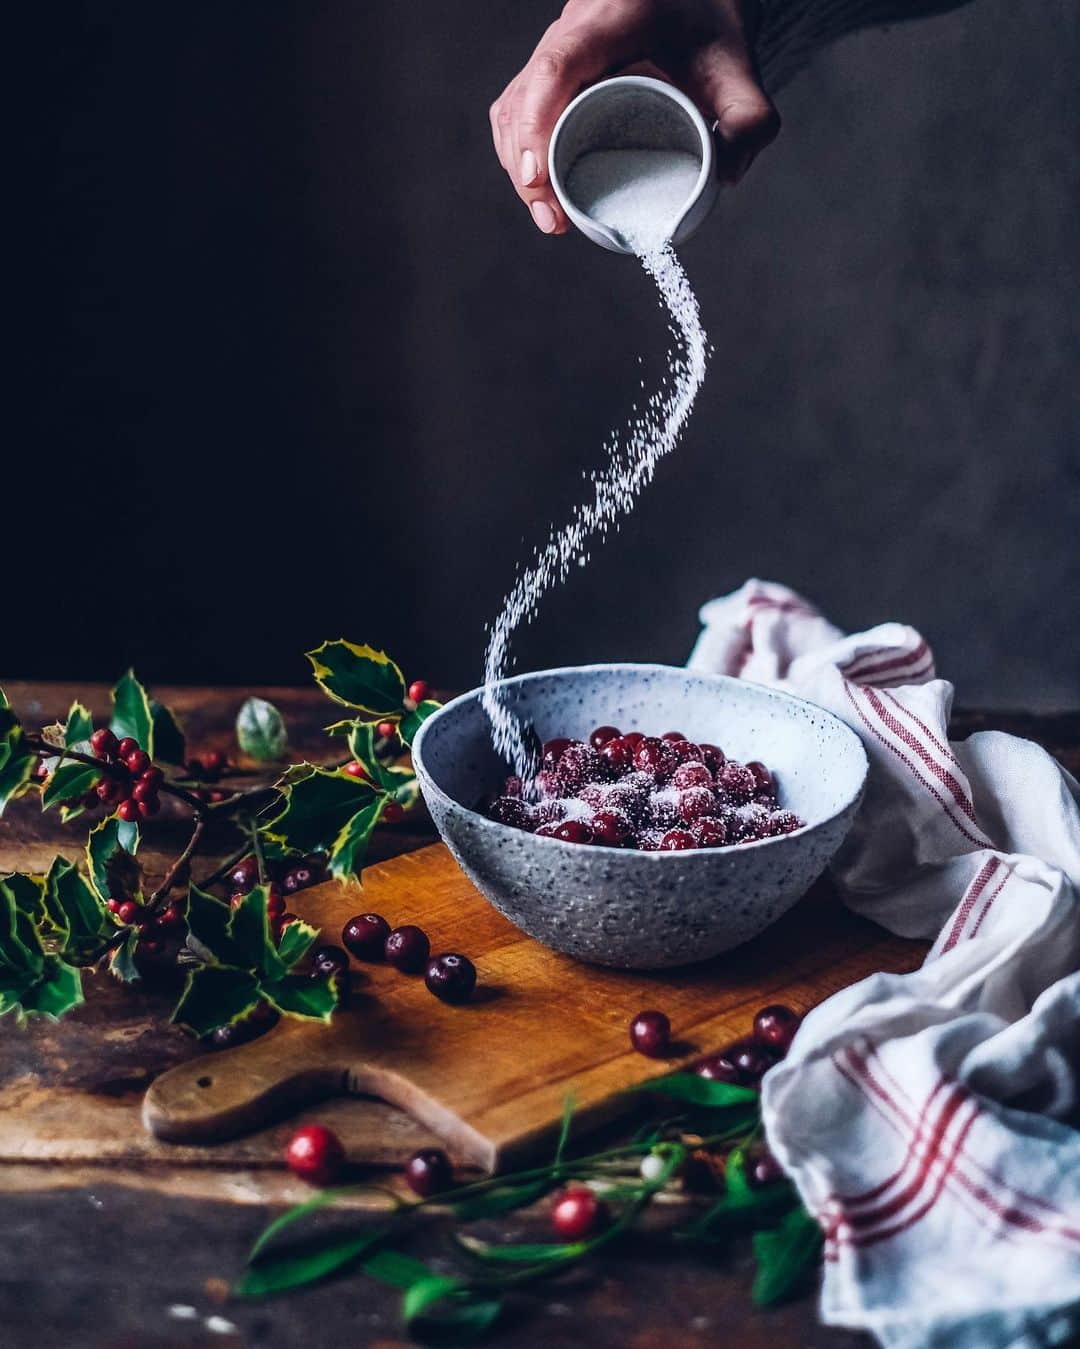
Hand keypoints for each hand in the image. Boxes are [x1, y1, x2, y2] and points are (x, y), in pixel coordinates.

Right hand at [490, 0, 779, 234]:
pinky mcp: (554, 68)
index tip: (539, 178)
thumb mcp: (740, 65)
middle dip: (527, 166)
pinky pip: (519, 108)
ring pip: (514, 107)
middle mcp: (572, 28)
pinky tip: (543, 187)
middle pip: (524, 98)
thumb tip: (725, 177)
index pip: (556, 68)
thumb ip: (750, 119)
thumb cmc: (711, 21)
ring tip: (550, 215)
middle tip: (553, 220)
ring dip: (521, 165)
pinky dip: (523, 151)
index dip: (537, 124)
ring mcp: (557, 47)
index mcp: (611, 18)